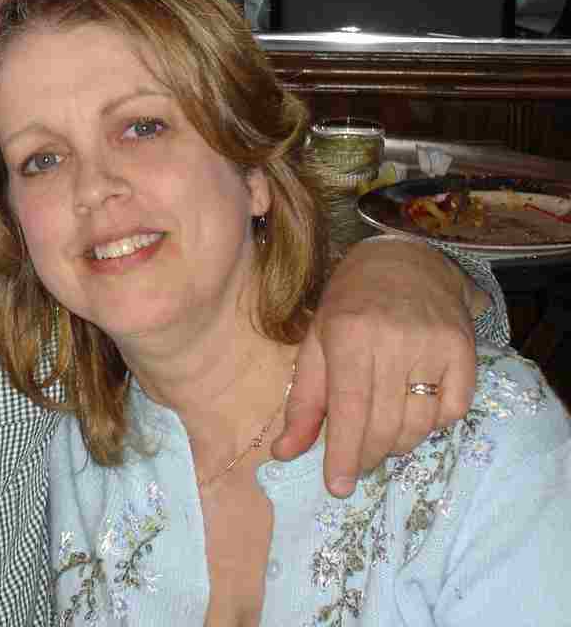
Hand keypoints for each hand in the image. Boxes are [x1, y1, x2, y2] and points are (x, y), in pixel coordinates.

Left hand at [271, 237, 477, 496]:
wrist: (403, 263)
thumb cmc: (349, 307)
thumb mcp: (315, 346)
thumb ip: (303, 403)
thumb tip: (283, 453)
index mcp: (349, 335)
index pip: (349, 408)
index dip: (344, 453)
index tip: (338, 486)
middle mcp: (394, 340)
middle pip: (384, 423)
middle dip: (368, 454)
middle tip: (358, 460)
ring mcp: (434, 344)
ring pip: (418, 424)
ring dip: (397, 443)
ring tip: (381, 433)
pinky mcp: (465, 351)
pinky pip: (451, 411)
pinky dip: (432, 424)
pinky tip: (413, 410)